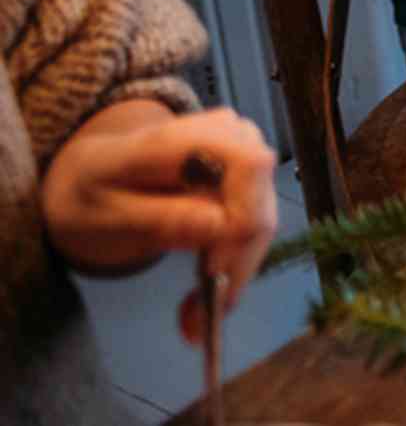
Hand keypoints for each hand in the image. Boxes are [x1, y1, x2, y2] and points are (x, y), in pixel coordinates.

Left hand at [40, 101, 276, 326]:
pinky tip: (205, 288)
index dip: (243, 219)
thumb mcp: (104, 214)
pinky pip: (253, 223)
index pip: (247, 167)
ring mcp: (241, 154)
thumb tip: (219, 226)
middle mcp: (225, 136)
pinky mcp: (246, 176)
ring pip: (261, 219)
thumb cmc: (91, 194)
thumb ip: (158, 217)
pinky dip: (233, 262)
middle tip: (196, 322)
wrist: (92, 174)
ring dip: (236, 272)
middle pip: (258, 201)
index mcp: (179, 139)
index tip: (212, 273)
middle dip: (236, 265)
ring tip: (194, 316)